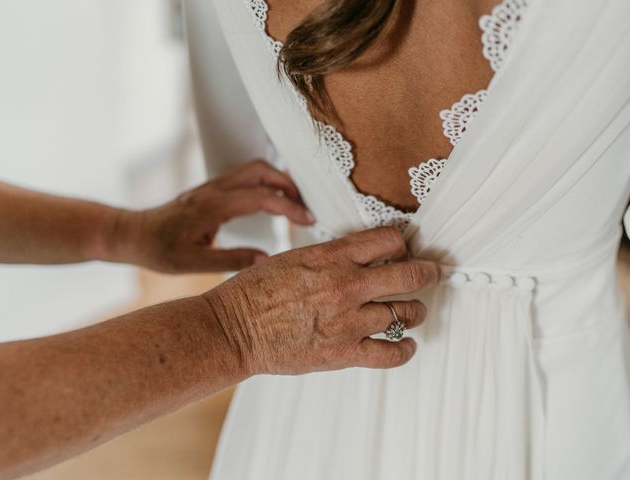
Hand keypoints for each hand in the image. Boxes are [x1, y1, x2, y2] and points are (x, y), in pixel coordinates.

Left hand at [111, 159, 313, 272]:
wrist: (134, 234)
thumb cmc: (159, 250)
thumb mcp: (193, 263)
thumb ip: (230, 261)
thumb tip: (267, 260)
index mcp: (213, 206)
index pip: (262, 197)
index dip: (290, 207)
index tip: (309, 220)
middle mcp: (215, 189)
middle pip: (262, 170)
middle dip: (290, 185)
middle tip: (306, 209)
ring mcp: (213, 186)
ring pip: (255, 170)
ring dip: (279, 182)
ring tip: (295, 205)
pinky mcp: (212, 189)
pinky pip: (246, 177)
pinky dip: (267, 184)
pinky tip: (273, 202)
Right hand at [203, 227, 440, 374]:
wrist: (233, 329)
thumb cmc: (256, 291)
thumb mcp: (294, 257)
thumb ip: (331, 256)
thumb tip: (358, 256)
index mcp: (333, 257)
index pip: (389, 240)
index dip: (402, 243)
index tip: (404, 249)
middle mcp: (348, 286)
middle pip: (410, 274)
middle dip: (428, 271)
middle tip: (435, 272)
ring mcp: (349, 321)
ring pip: (406, 313)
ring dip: (415, 310)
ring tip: (415, 311)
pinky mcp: (344, 353)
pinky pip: (391, 353)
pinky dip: (406, 350)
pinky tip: (408, 345)